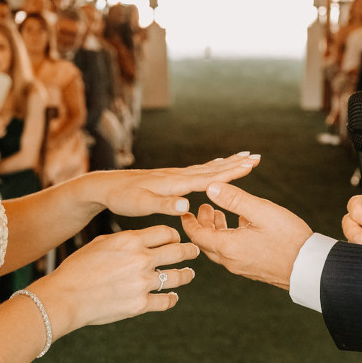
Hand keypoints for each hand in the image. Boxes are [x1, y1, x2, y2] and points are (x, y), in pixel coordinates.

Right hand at [36, 225, 197, 334]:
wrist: (66, 296)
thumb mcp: (101, 243)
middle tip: (194, 251)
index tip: (176, 239)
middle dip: (190, 250)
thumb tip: (142, 239)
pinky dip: (172, 298)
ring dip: (186, 274)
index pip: (166, 232)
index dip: (174, 235)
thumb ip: (125, 240)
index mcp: (131, 240)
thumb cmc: (78, 268)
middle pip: (178, 251)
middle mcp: (141, 259)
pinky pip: (166, 300)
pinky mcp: (140, 305)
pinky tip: (173, 296)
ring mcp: (143, 283)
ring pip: (178, 276)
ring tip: (189, 274)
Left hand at [95, 152, 259, 217]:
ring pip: (206, 169)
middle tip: (255, 156)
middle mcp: (177, 176)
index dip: (230, 173)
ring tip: (243, 156)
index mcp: (175, 184)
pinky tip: (216, 167)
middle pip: (211, 170)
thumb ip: (164, 205)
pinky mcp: (170, 178)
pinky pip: (197, 172)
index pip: (208, 179)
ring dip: (226, 164)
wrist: (106, 187)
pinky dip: (211, 168)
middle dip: (234, 164)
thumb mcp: (141, 206)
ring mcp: (174, 175)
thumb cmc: (123, 198)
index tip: (249, 165)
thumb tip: (186, 206)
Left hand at [180, 182, 310, 288]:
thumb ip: (234, 198)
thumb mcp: (261, 211)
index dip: (189, 222)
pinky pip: (232, 253)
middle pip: (206, 243)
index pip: (197, 235)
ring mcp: (241, 267)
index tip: (185, 211)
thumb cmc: (288, 238)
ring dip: (215, 231)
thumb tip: (211, 187)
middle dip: (202, 224)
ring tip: (219, 213)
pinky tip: (241, 225)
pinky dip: (228, 238)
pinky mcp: (252, 269)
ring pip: (219, 249)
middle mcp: (231, 260)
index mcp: (228, 246)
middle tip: (205, 207)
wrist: (310, 268)